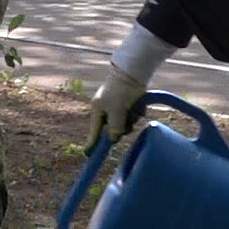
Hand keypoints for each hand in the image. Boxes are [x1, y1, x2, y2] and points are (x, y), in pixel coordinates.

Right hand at [89, 22, 179, 143]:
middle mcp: (106, 109)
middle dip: (121, 128)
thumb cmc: (120, 92)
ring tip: (134, 109)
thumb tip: (113, 139)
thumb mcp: (116, 112)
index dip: (93, 144)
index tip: (89, 155)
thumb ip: (114, 128)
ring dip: (131, 120)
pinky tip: (138, 105)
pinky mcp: (129, 104)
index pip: (94, 132)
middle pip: (112, 129)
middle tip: (126, 122)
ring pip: (125, 123)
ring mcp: (118, 107)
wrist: (133, 73)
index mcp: (98, 110)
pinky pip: (133, 116)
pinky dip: (137, 113)